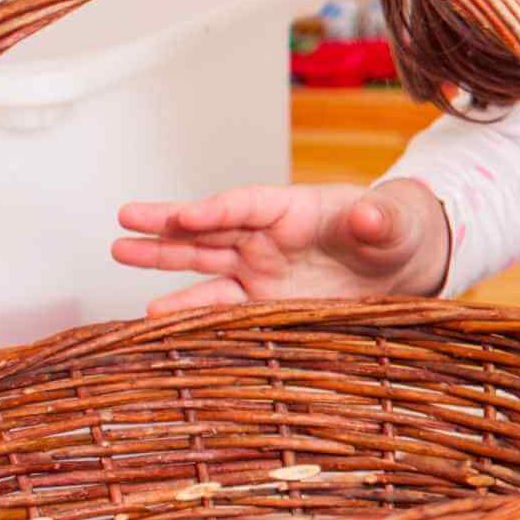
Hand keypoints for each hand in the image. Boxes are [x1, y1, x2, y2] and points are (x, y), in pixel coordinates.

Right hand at [111, 181, 453, 313]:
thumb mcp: (392, 224)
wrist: (399, 265)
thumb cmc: (392, 232)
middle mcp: (266, 237)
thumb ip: (378, 220)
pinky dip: (190, 310)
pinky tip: (156, 316)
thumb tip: (367, 215)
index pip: (246, 204)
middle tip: (124, 220)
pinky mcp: (262, 300)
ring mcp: (259, 269)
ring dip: (164, 259)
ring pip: (203, 262)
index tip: (186, 215)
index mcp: (293, 208)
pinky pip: (220, 304)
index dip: (217, 209)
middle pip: (210, 227)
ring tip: (120, 252)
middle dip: (169, 223)